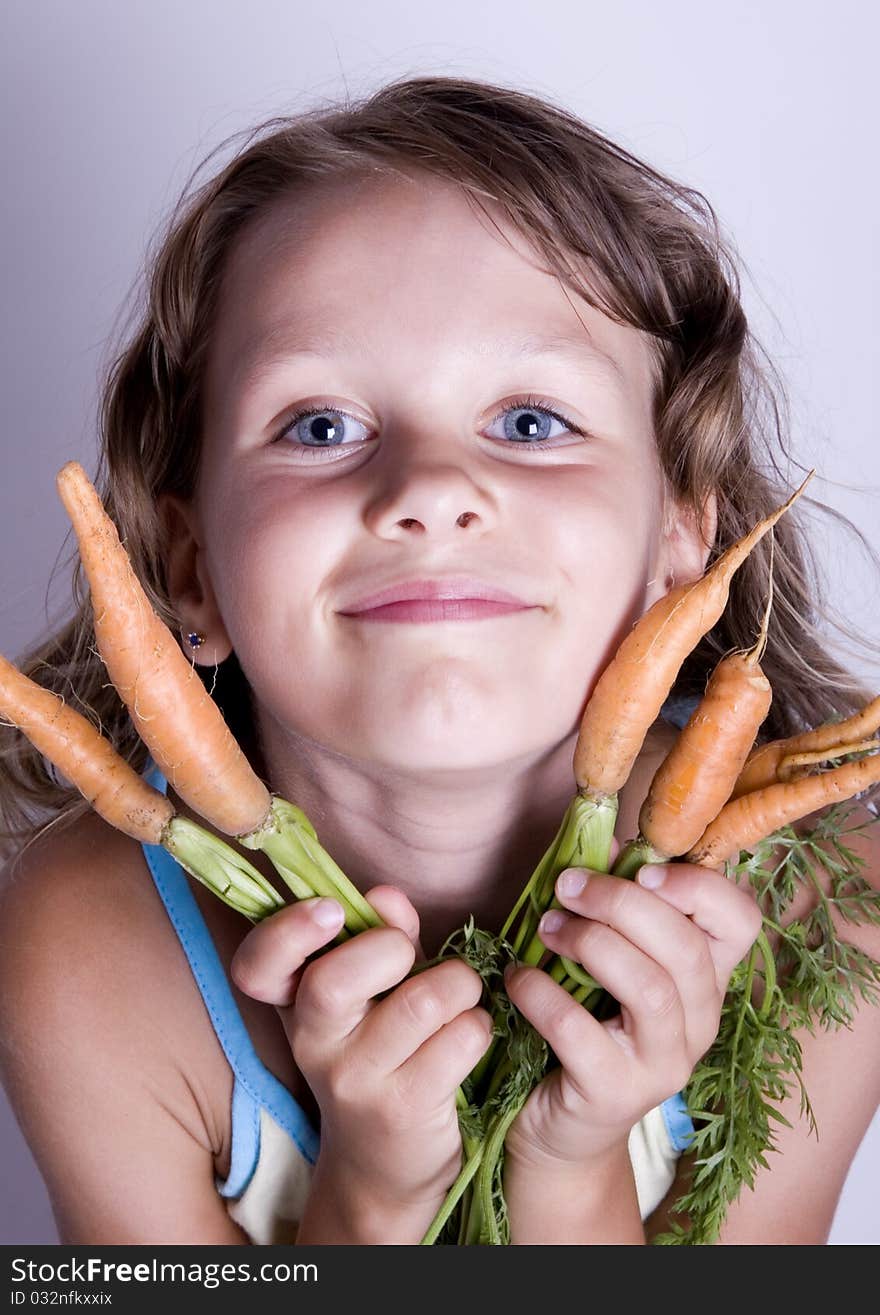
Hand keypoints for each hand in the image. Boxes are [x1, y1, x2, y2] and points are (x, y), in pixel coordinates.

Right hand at [230, 887, 493, 1234]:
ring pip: (420, 1003)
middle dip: (390, 947)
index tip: (331, 910)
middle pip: (332, 982)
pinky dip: (477, 1025)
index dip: (288, 930)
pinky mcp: (406, 1109)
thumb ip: (380, 935)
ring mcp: (356, 1082)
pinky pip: (459, 1039)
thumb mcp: (371, 991)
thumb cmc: (382, 1052)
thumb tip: (387, 897)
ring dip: (458, 983)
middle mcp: (314, 1044)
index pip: (259, 966)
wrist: (383, 1166)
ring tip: (460, 994)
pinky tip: (470, 1034)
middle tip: (411, 957)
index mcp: (295, 1005)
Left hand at [502, 857, 762, 1177]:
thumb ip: (614, 904)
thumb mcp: (606, 958)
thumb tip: (603, 838)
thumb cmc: (586, 1021)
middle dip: (622, 903)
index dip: (700, 886)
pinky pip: (582, 1032)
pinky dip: (543, 993)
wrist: (562, 1122)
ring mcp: (665, 1064)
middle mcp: (699, 1021)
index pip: (740, 921)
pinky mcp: (617, 1094)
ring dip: (590, 942)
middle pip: (687, 948)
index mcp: (706, 977)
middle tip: (568, 886)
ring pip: (650, 988)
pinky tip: (518, 978)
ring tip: (545, 927)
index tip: (642, 867)